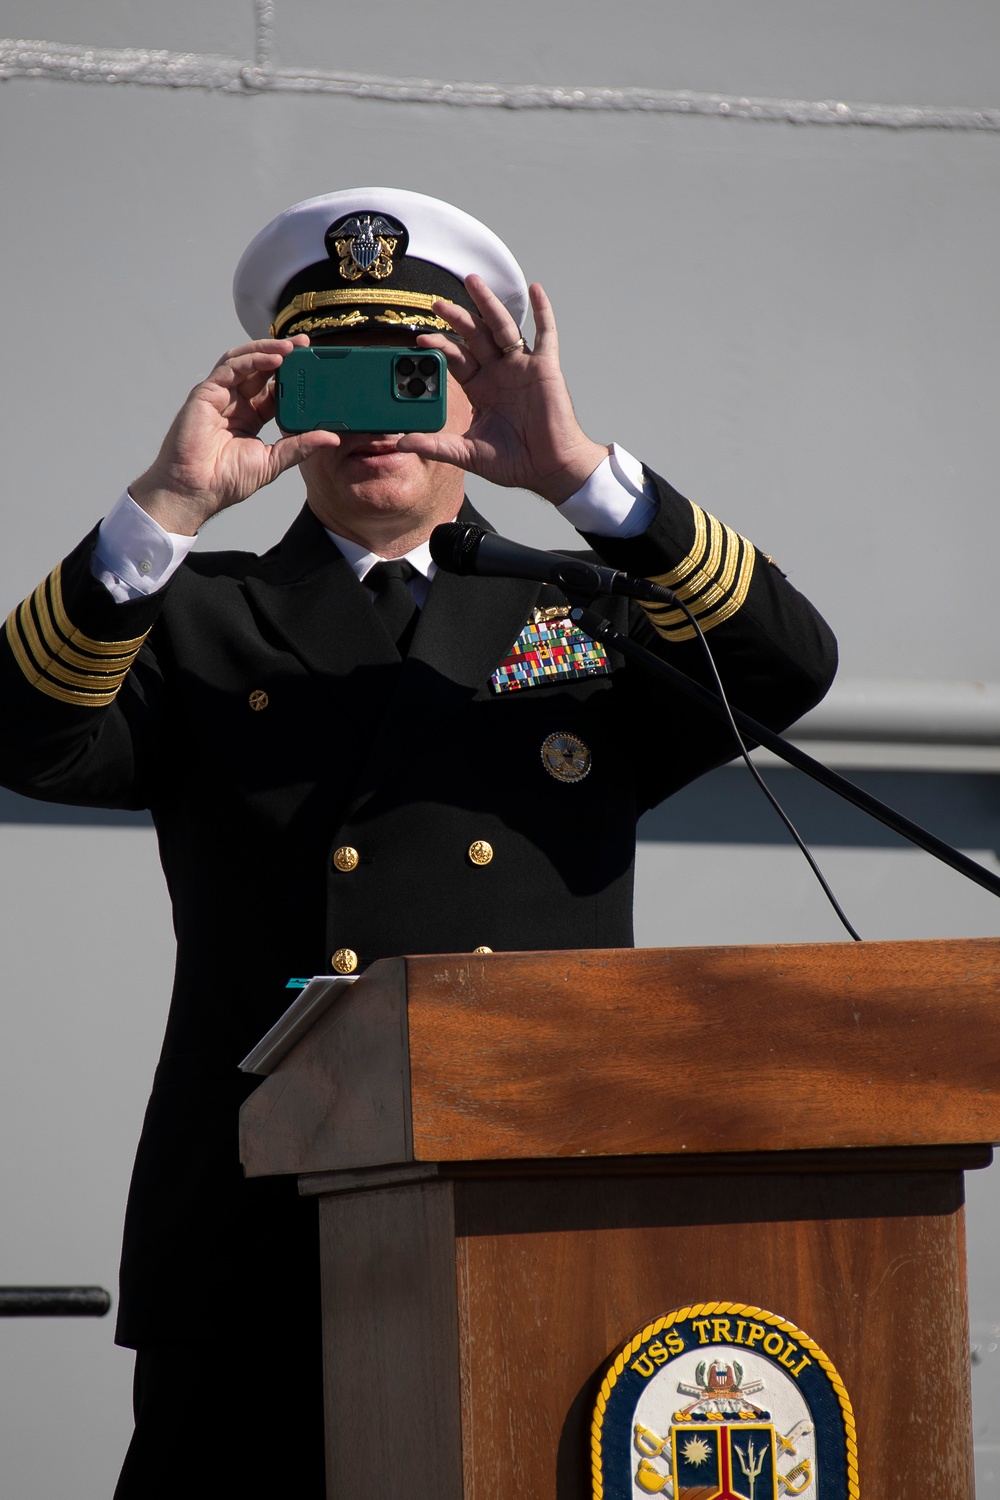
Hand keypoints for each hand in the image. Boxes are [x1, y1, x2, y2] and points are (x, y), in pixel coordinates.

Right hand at [130, 337, 340, 534]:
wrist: (196, 491)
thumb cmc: (227, 480)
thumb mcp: (273, 461)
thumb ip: (300, 446)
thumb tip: (332, 438)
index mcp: (250, 416)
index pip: (273, 387)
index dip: (293, 375)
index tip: (314, 366)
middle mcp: (235, 402)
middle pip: (260, 368)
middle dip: (284, 353)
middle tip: (306, 344)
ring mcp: (220, 396)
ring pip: (244, 361)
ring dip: (268, 350)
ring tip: (292, 346)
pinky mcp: (206, 394)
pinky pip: (230, 368)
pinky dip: (252, 360)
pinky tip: (273, 358)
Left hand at [396, 277, 608, 505]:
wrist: (549, 470)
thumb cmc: (514, 462)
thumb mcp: (468, 454)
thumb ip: (437, 446)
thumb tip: (402, 444)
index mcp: (481, 389)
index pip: (456, 359)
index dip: (440, 347)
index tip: (421, 341)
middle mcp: (499, 373)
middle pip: (475, 336)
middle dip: (456, 318)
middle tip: (436, 303)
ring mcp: (522, 367)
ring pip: (503, 327)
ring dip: (488, 303)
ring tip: (473, 281)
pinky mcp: (545, 368)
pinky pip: (546, 335)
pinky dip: (543, 312)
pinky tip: (536, 290)